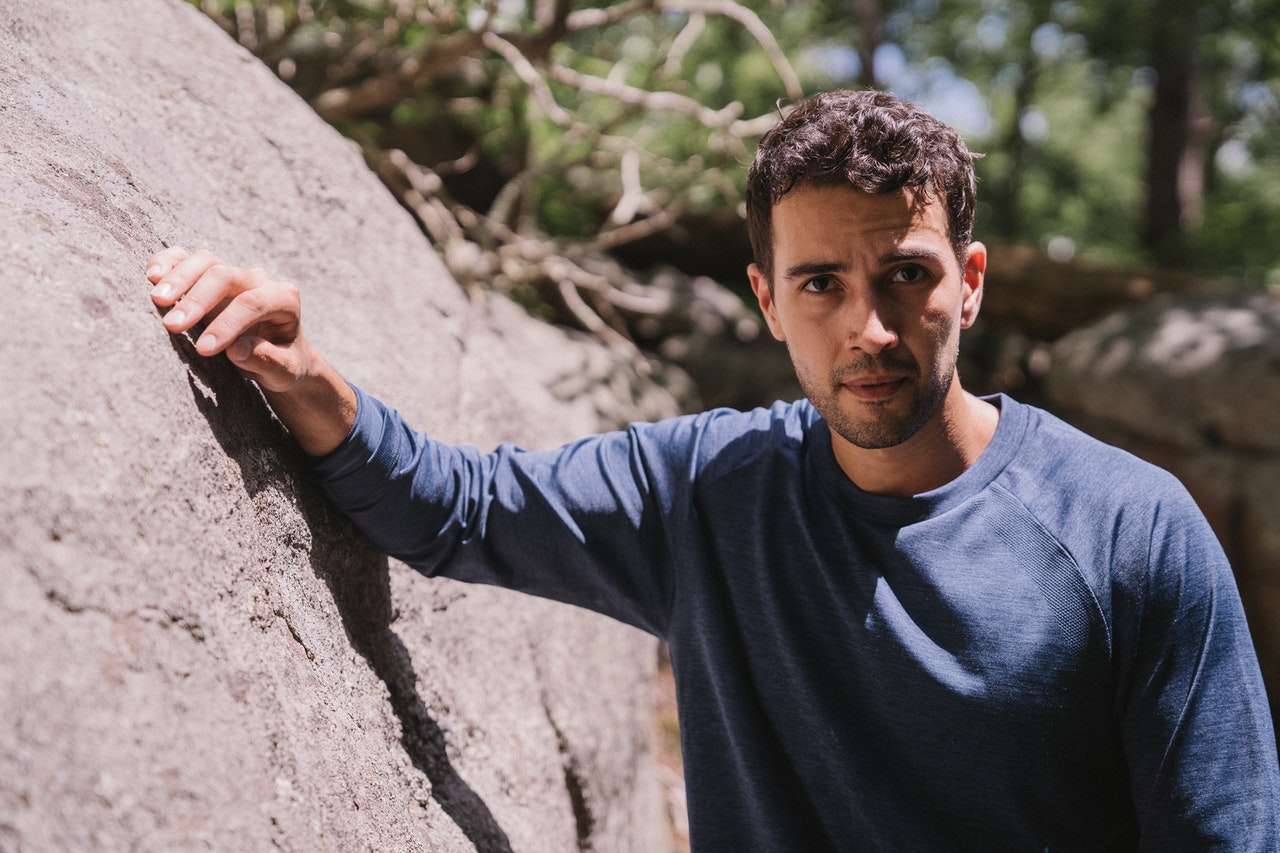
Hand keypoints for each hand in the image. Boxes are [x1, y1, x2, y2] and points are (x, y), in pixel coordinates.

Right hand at [146, 247, 356, 454]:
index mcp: (284, 299)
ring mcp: (233, 274)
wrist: (278, 354)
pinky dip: (168, 262)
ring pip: (205, 261)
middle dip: (197, 300)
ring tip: (157, 300)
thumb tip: (236, 349)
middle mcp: (259, 280)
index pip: (254, 303)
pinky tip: (152, 276)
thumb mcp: (284, 371)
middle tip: (172, 326)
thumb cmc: (283, 364)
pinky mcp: (209, 275)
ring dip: (179, 278)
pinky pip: (187, 258)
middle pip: (226, 276)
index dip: (228, 324)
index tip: (204, 350)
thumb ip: (268, 361)